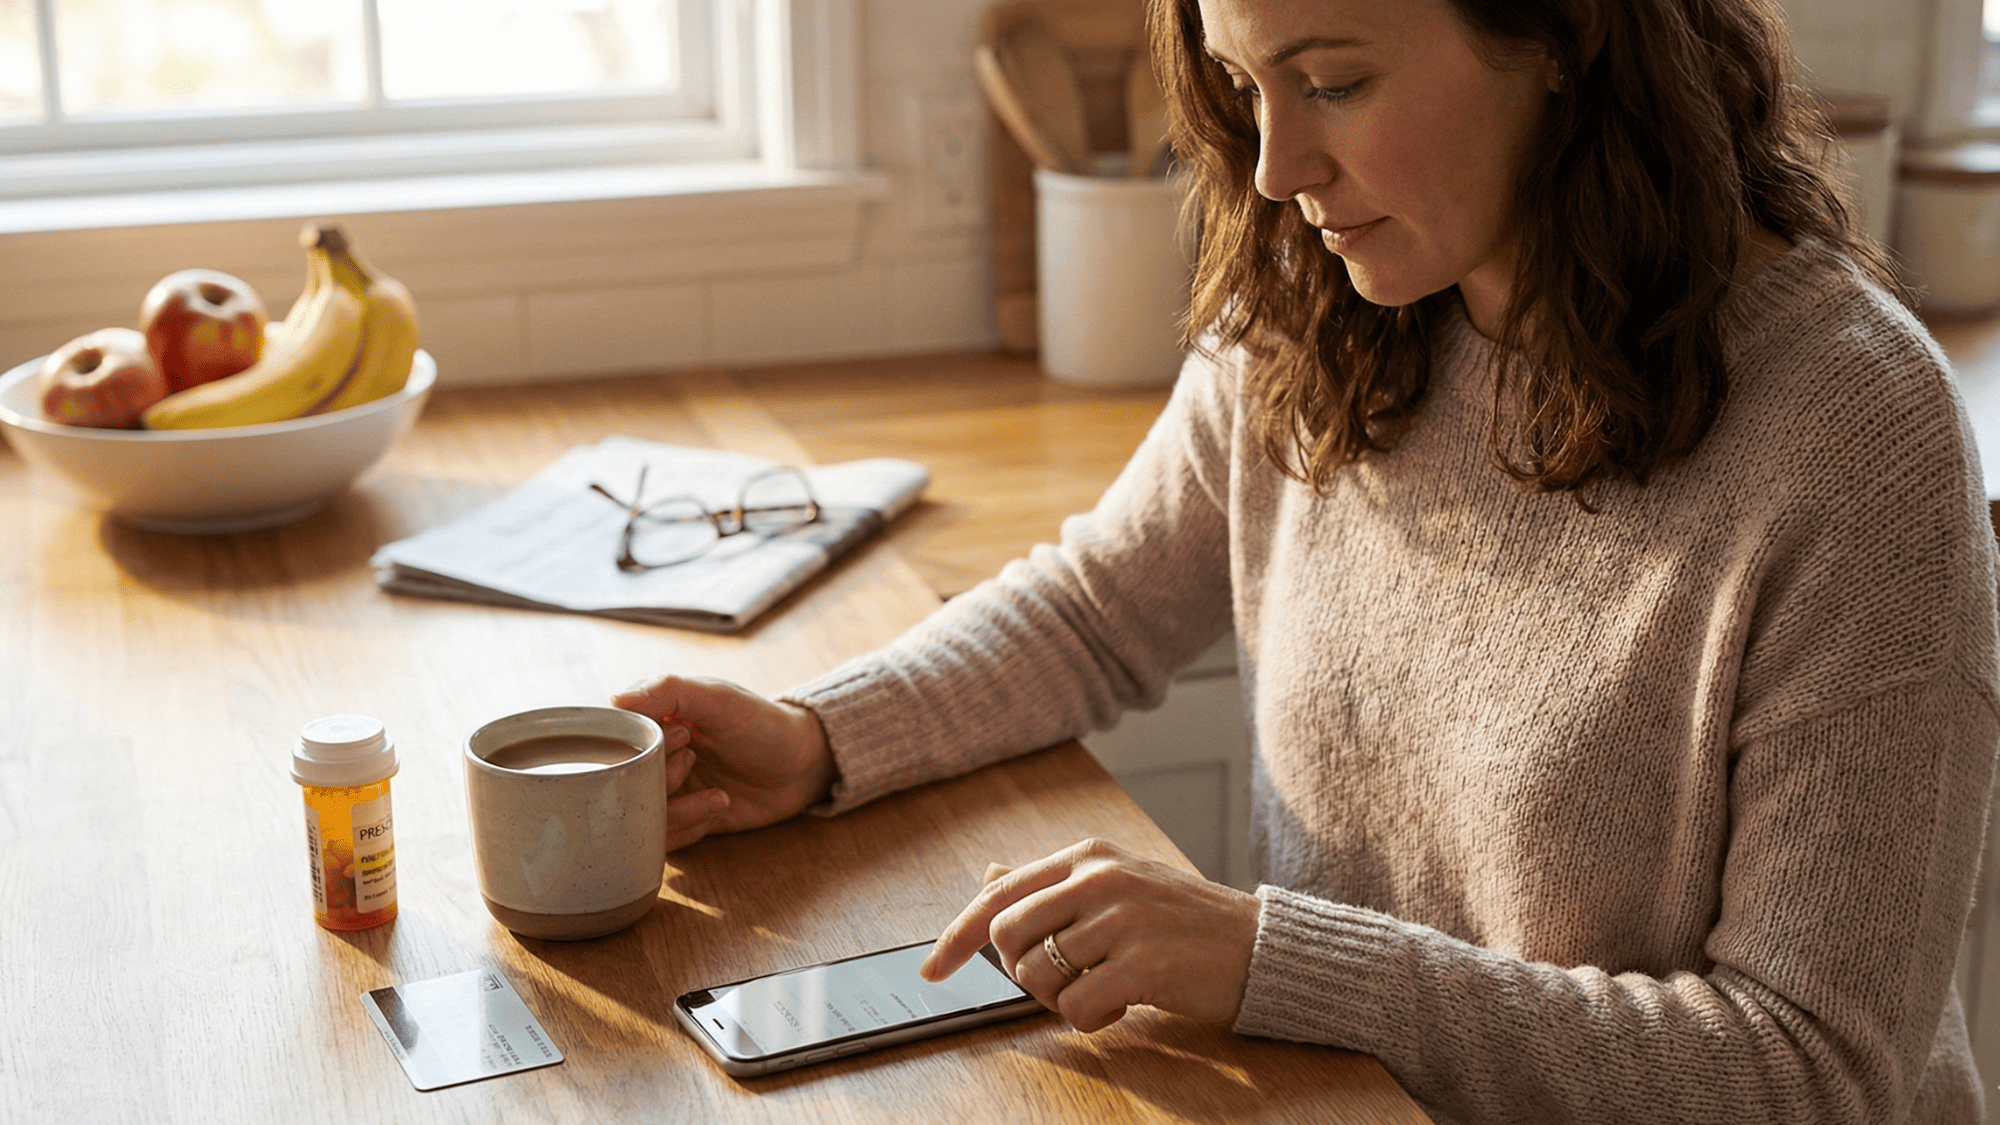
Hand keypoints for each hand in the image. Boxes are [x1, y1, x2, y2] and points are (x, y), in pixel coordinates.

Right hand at [614, 675, 835, 851]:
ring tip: (717, 792)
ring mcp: (670, 793)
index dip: (638, 746)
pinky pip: (665, 838)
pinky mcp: (686, 821)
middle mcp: (655, 760)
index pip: (614, 741)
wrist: (803, 764)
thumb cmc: (762, 723)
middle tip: (693, 761)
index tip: (679, 736)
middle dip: (660, 778)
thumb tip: (617, 700)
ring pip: (641, 815)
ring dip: (676, 808)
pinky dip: (689, 826)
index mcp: (654, 724)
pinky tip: (721, 803)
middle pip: (625, 783)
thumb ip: (670, 691)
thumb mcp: (719, 699)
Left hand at [919, 838, 1261, 1032]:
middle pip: (1008, 937)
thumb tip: (989, 876)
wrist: (1257, 945)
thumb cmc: (1182, 920)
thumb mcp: (1117, 882)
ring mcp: (1122, 917)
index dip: (955, 937)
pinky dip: (1092, 1021)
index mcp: (1088, 855)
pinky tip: (1125, 1006)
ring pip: (1040, 976)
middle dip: (1023, 974)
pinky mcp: (1144, 962)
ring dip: (1063, 1000)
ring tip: (1106, 989)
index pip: (998, 895)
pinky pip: (1077, 1009)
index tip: (930, 972)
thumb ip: (1052, 883)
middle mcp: (1100, 877)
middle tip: (1065, 982)